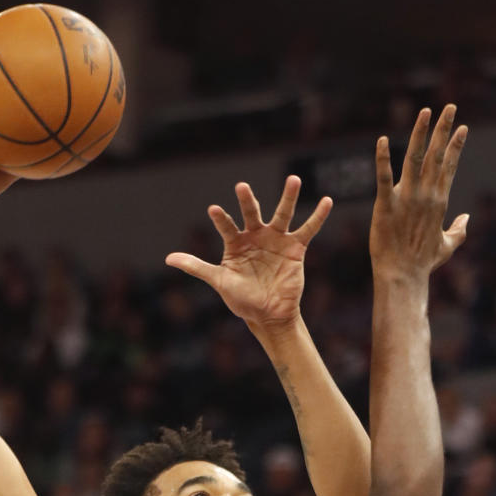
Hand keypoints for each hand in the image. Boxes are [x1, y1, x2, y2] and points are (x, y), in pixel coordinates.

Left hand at [166, 176, 331, 329]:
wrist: (268, 315)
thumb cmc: (242, 299)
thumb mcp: (219, 282)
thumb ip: (197, 267)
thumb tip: (169, 258)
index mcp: (236, 242)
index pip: (226, 226)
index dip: (220, 219)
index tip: (213, 210)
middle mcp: (256, 236)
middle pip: (252, 213)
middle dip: (247, 201)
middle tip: (242, 187)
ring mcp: (276, 240)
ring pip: (282, 214)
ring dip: (288, 197)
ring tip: (294, 179)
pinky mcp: (295, 248)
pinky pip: (308, 229)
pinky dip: (318, 216)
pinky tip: (327, 201)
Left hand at [371, 105, 467, 280]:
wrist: (402, 277)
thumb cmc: (423, 264)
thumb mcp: (447, 247)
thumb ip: (459, 231)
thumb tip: (467, 219)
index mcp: (439, 202)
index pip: (449, 166)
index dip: (455, 146)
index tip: (461, 127)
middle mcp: (425, 196)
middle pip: (435, 155)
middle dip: (443, 129)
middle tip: (449, 106)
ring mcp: (406, 200)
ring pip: (414, 159)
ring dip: (420, 133)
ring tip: (425, 112)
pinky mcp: (385, 206)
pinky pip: (383, 178)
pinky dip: (383, 159)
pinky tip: (382, 140)